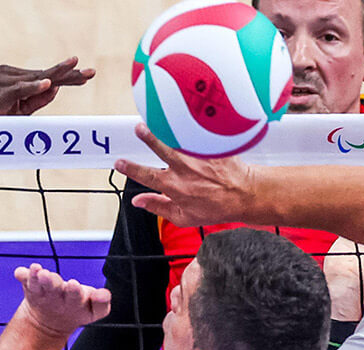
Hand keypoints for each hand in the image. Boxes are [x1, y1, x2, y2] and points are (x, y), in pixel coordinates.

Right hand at [0, 58, 95, 115]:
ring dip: (57, 76)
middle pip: (44, 75)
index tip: (88, 75)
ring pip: (36, 79)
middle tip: (91, 72)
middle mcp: (7, 73)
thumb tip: (56, 86)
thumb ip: (37, 99)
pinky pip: (19, 89)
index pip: (45, 76)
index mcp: (13, 76)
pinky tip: (48, 84)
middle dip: (68, 74)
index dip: (67, 76)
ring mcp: (0, 80)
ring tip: (75, 70)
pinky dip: (33, 87)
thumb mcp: (21, 111)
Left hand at [15, 264, 109, 337]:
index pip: (76, 297)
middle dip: (52, 282)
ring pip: (38, 285)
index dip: (75, 292)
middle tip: (47, 276)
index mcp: (75, 303)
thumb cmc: (77, 308)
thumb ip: (102, 302)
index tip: (73, 284)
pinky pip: (25, 281)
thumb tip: (103, 294)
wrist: (50, 323)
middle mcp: (57, 298)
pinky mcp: (31, 288)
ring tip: (35, 270)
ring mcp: (43, 293)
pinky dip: (23, 275)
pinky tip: (20, 272)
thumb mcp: (95, 310)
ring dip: (36, 277)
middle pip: (54, 289)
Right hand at [115, 124, 259, 226]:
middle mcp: (185, 170)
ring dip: (166, 130)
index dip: (130, 169)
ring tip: (158, 119)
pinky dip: (188, 128)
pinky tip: (180, 119)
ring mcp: (199, 157)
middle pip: (162, 150)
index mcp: (175, 187)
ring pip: (178, 140)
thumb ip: (157, 206)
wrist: (244, 195)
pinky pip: (197, 135)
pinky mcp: (211, 148)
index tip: (119, 162)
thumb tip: (138, 201)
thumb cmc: (216, 208)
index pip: (146, 176)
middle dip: (148, 139)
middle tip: (138, 128)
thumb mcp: (183, 217)